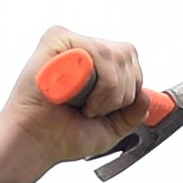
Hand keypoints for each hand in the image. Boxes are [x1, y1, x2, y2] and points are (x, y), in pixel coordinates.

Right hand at [0, 27, 151, 182]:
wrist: (35, 143)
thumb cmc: (62, 135)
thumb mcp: (110, 129)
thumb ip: (133, 113)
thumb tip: (147, 96)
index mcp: (95, 64)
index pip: (130, 60)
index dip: (130, 88)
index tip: (109, 111)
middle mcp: (84, 49)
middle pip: (128, 54)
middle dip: (122, 93)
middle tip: (94, 111)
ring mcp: (70, 42)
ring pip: (116, 55)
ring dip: (109, 92)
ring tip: (85, 106)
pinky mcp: (57, 39)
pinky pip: (97, 51)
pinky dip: (98, 81)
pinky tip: (76, 95)